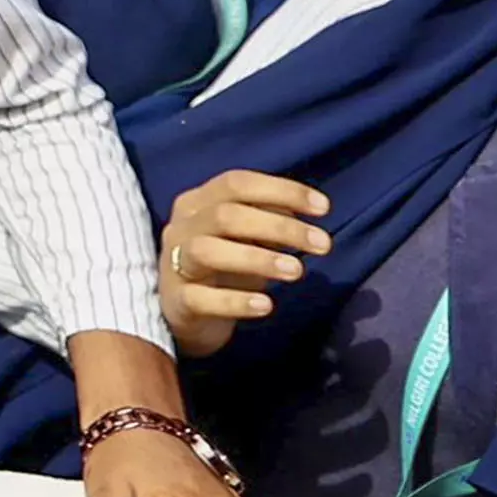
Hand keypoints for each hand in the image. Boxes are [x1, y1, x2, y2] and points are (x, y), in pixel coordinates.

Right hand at [156, 170, 330, 360]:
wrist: (184, 313)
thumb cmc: (222, 265)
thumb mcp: (245, 237)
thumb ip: (268, 219)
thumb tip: (300, 212)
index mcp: (197, 202)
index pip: (237, 183)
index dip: (282, 191)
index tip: (323, 208)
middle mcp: (181, 227)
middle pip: (226, 215)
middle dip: (280, 227)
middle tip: (323, 245)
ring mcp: (173, 264)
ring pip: (207, 251)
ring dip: (258, 259)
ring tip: (296, 272)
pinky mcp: (176, 301)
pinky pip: (201, 298)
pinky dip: (236, 301)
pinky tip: (266, 306)